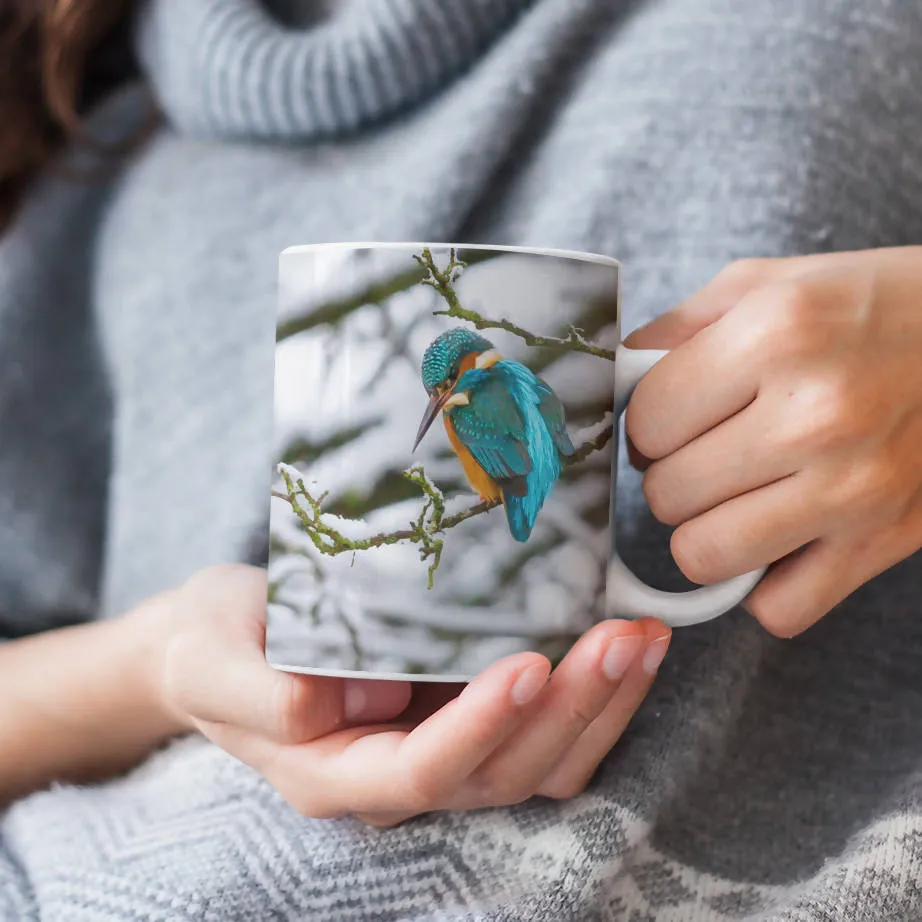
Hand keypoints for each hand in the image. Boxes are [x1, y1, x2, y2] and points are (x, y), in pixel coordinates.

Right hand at [147, 565, 670, 826]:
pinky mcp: (465, 717)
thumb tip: (340, 701)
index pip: (421, 772)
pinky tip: (624, 642)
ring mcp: (440, 750)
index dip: (481, 728)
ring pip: (542, 762)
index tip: (528, 662)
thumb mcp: (210, 658)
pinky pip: (546, 731)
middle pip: (504, 772)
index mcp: (333, 774)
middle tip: (620, 637)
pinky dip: (594, 695)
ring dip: (601, 706)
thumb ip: (256, 689)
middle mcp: (398, 777)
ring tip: (644, 637)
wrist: (228, 638)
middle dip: (570, 709)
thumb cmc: (215, 642)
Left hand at [624, 247, 921, 636]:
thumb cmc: (877, 307)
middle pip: (666, 494)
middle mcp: (814, 415)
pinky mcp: (883, 544)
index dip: (648, 424)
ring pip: (702, 556)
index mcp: (776, 333)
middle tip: (710, 453)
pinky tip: (780, 540)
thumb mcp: (774, 283)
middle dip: (674, 475)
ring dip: (706, 532)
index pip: (645, 421)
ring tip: (737, 497)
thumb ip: (681, 327)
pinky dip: (766, 586)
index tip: (675, 418)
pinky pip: (778, 609)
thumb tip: (613, 378)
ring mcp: (852, 489)